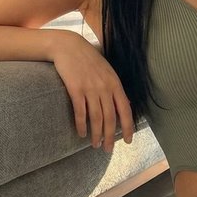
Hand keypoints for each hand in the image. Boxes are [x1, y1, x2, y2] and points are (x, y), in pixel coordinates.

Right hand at [51, 30, 134, 154]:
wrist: (68, 46)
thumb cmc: (88, 59)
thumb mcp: (107, 71)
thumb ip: (114, 88)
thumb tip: (124, 105)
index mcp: (115, 83)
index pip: (125, 109)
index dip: (127, 127)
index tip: (127, 140)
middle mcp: (105, 87)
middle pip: (110, 117)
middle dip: (110, 136)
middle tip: (108, 149)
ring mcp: (90, 88)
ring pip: (96, 118)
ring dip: (96, 134)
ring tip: (95, 145)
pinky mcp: (75, 89)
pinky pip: (80, 112)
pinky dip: (81, 125)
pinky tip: (81, 133)